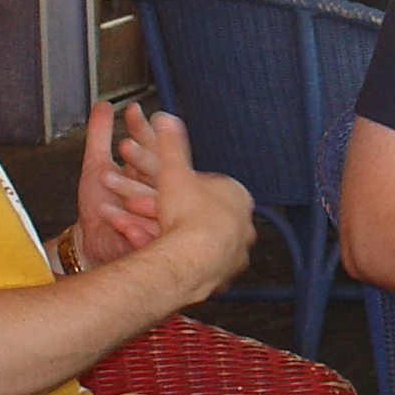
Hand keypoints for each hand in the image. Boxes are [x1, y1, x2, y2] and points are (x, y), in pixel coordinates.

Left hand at [72, 100, 163, 267]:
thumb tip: (103, 104)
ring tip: (108, 177)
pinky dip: (131, 227)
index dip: (141, 128)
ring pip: (153, 203)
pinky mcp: (150, 242)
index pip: (152, 145)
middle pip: (157, 171)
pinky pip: (145, 235)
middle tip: (124, 144)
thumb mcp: (96, 164)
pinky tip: (113, 216)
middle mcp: (157, 193)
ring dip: (133, 190)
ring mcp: (156, 218)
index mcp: (149, 172)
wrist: (91, 242)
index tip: (131, 110)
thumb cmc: (98, 204)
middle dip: (141, 156)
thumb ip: (100, 134)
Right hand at [145, 113, 254, 295]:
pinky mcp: (225, 274)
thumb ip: (170, 145)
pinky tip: (164, 257)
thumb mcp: (174, 171)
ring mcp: (236, 251)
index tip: (163, 190)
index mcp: (237, 195)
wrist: (193, 260)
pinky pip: (199, 263)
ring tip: (151, 235)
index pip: (208, 185)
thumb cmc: (188, 215)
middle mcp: (244, 223)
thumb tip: (166, 119)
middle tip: (150, 213)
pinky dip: (182, 259)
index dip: (180, 187)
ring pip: (200, 240)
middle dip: (175, 213)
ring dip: (176, 236)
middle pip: (202, 214)